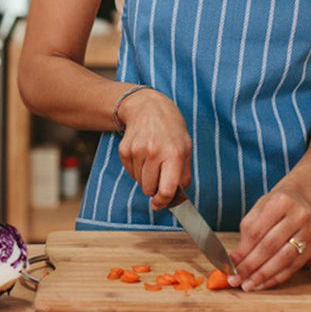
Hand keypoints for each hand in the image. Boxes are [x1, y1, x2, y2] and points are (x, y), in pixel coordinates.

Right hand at [116, 88, 192, 209]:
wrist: (147, 107)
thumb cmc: (171, 129)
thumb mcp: (186, 149)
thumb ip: (184, 175)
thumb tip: (176, 198)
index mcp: (173, 154)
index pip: (166, 189)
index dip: (163, 202)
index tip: (160, 204)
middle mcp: (154, 152)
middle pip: (149, 189)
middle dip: (155, 189)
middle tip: (160, 177)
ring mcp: (137, 150)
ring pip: (139, 182)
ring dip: (146, 178)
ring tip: (153, 161)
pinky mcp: (124, 150)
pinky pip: (130, 172)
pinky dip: (137, 170)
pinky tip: (143, 155)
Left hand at [228, 182, 310, 290]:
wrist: (302, 199)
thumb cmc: (275, 204)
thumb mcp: (259, 208)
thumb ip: (248, 229)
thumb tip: (235, 257)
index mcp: (280, 202)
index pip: (257, 231)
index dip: (243, 250)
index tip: (230, 263)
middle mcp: (297, 217)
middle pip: (270, 246)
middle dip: (251, 266)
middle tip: (236, 279)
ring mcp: (307, 233)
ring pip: (283, 259)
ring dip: (263, 275)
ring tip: (248, 285)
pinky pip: (292, 267)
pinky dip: (276, 278)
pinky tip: (263, 284)